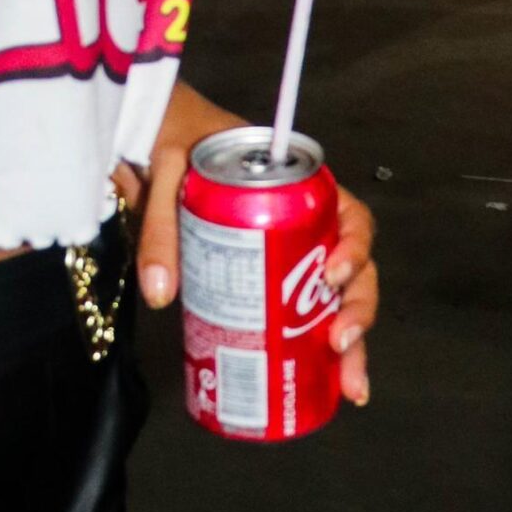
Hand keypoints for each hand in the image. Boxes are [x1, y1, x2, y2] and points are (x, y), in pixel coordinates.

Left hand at [124, 149, 377, 409]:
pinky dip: (313, 349)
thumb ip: (161, 226)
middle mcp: (305, 223)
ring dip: (349, 343)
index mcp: (298, 187)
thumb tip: (160, 293)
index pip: (348, 216)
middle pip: (351, 269)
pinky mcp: (265, 277)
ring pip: (334, 299)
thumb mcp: (169, 169)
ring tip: (347, 386)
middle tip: (342, 347)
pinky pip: (300, 313)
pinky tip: (319, 384)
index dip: (354, 247)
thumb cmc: (174, 135)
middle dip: (358, 312)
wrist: (152, 125)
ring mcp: (288, 254)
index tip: (333, 275)